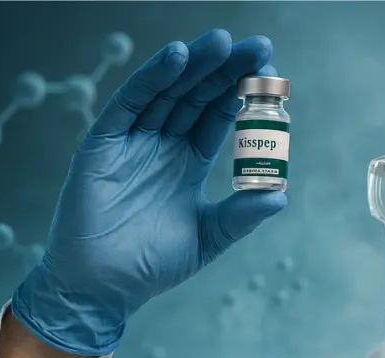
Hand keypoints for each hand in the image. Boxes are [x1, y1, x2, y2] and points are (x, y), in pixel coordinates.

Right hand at [11, 30, 285, 355]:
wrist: (104, 288)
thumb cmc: (153, 265)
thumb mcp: (209, 237)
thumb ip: (242, 214)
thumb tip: (280, 196)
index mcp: (187, 162)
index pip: (218, 116)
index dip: (242, 95)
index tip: (271, 74)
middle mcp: (162, 144)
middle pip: (198, 96)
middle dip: (226, 70)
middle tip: (258, 47)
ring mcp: (132, 140)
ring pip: (168, 91)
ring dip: (194, 65)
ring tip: (222, 43)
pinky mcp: (103, 143)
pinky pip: (131, 103)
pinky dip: (153, 78)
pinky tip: (177, 57)